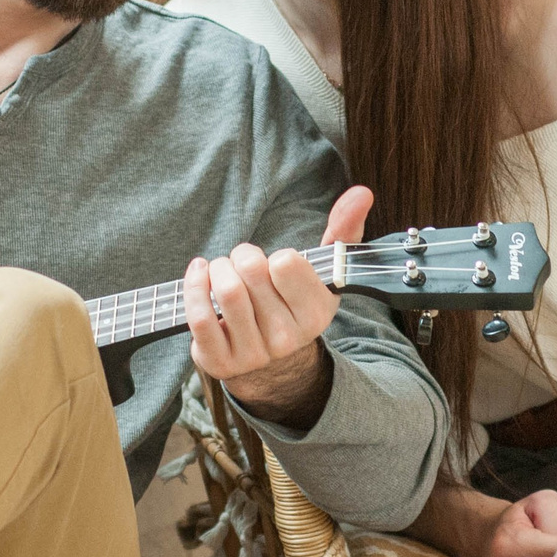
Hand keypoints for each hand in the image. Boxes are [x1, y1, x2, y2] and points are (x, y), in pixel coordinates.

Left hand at [187, 186, 372, 424]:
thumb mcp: (322, 272)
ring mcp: (253, 353)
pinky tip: (200, 274)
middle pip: (251, 271)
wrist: (271, 363)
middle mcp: (287, 338)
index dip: (275, 257)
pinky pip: (199, 317)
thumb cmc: (292, 303)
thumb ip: (344, 230)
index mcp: (315, 314)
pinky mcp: (220, 360)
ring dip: (217, 267)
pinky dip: (194, 285)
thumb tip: (362, 193)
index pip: (286, 263)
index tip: (275, 266)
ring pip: (226, 290)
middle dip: (241, 255)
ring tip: (221, 269)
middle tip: (243, 263)